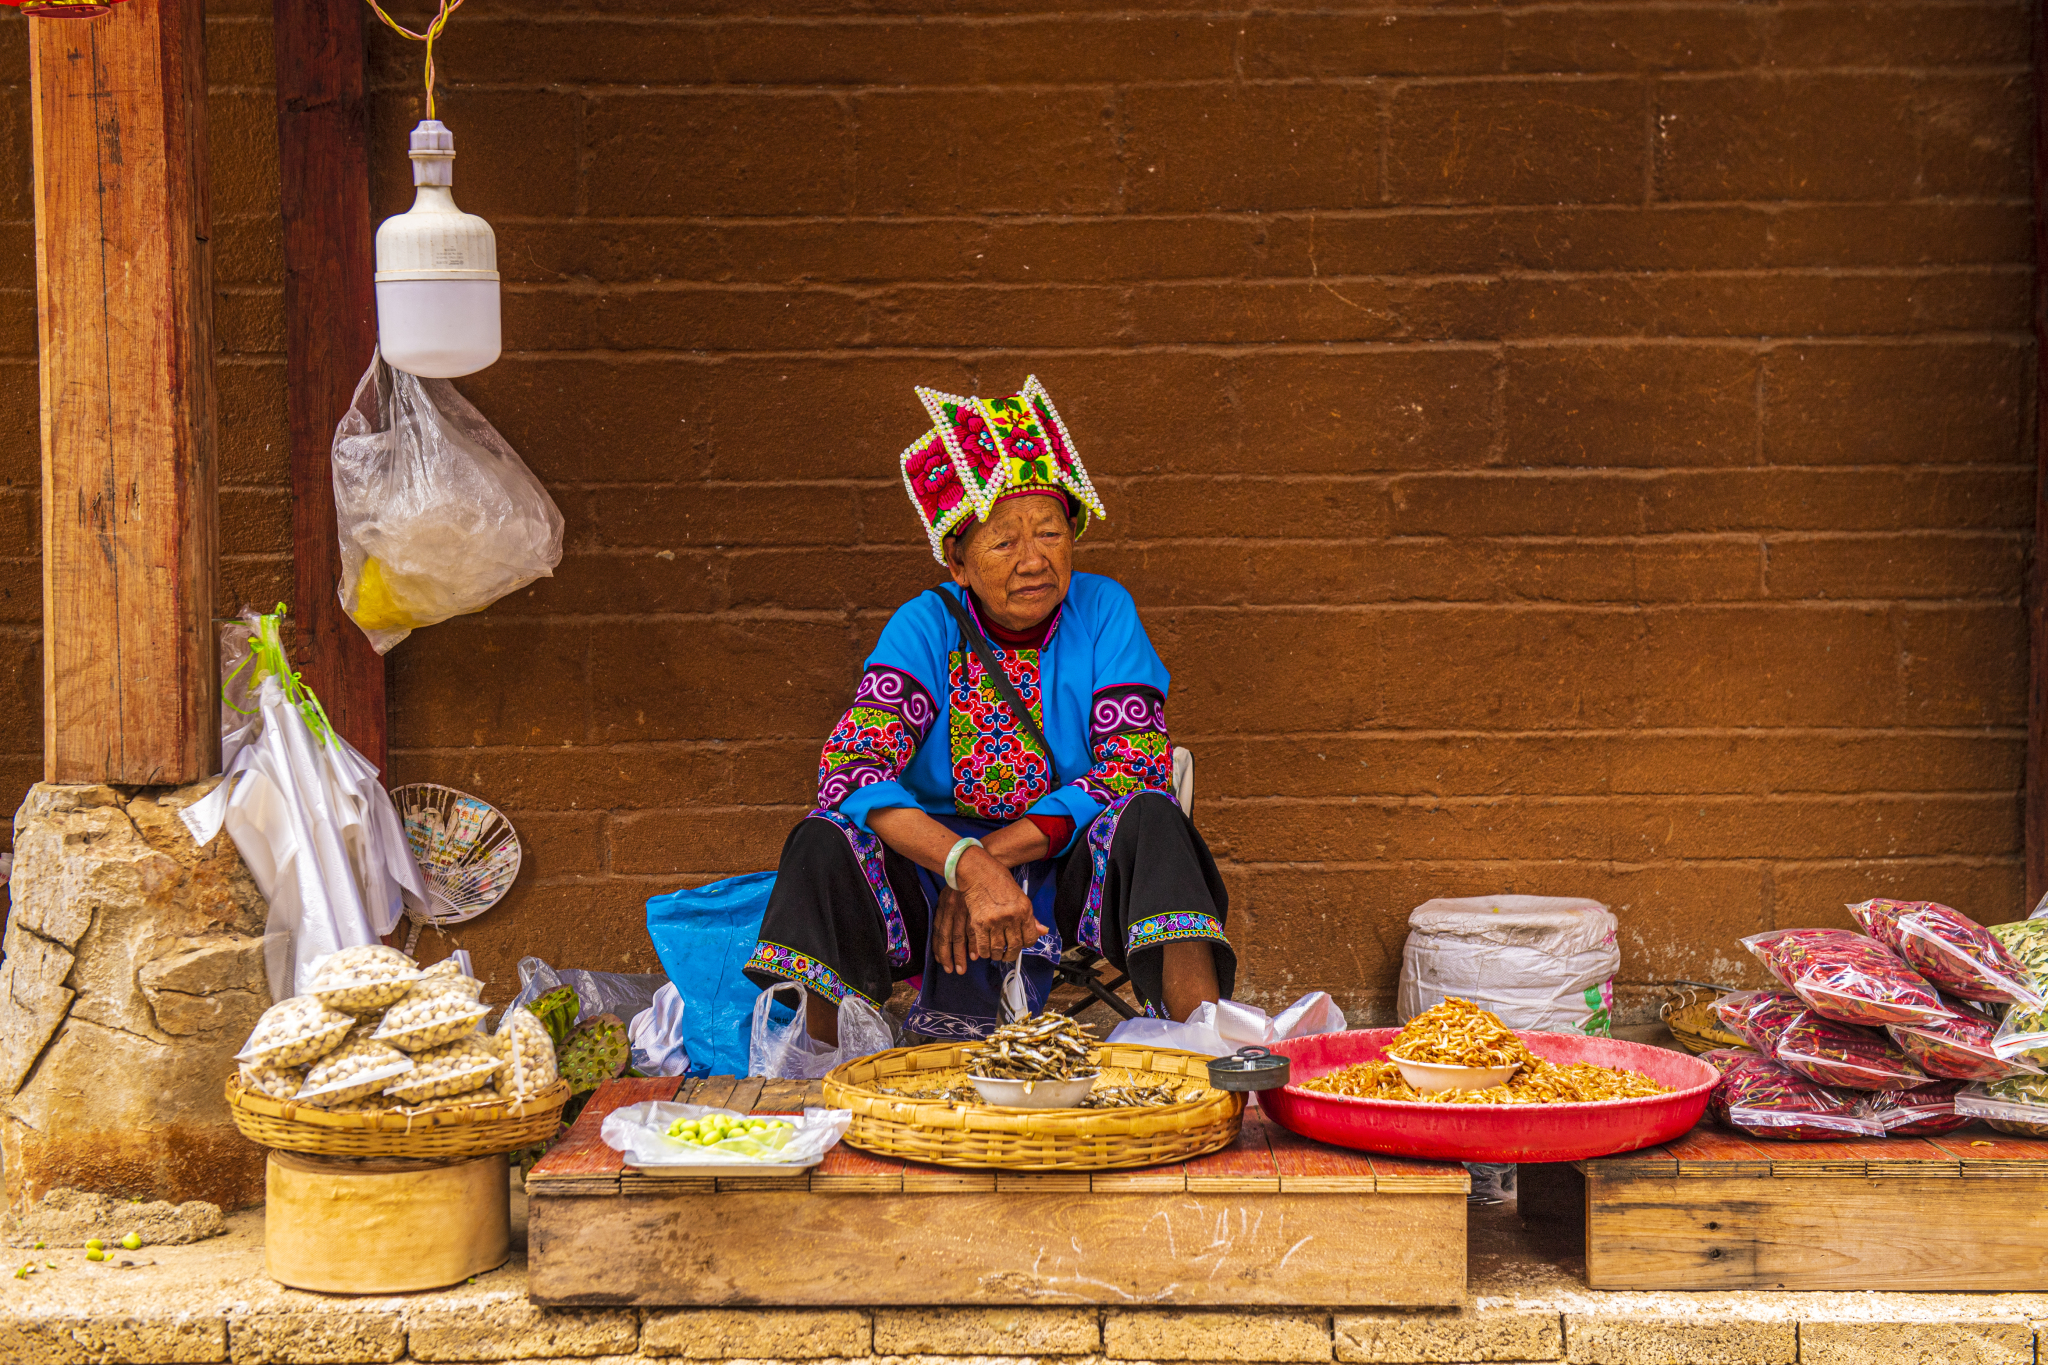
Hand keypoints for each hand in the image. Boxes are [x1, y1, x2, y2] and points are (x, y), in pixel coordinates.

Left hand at [933, 887, 970, 974]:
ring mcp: (965, 911)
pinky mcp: (977, 910)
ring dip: (960, 955)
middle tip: (950, 970)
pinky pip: (974, 931)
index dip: (938, 948)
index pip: (938, 931)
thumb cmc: (963, 882)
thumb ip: (946, 911)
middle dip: (947, 956)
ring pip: (960, 937)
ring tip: (962, 968)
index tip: (940, 960)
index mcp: (944, 907)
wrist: (976, 866)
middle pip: (947, 938)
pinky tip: (975, 955)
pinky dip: (974, 945)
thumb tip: (946, 931)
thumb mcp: (949, 894)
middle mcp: (952, 911)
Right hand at [950, 849, 1046, 969]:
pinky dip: (985, 952)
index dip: (1025, 945)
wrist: (978, 873)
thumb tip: (1043, 931)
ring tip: (996, 954)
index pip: (1030, 938)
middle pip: (1014, 946)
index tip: (1020, 945)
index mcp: (1024, 909)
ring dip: (997, 955)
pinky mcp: (979, 923)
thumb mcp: (1020, 897)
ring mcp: (994, 921)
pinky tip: (986, 951)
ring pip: (998, 949)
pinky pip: (983, 946)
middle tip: (1007, 954)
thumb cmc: (999, 882)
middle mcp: (1011, 917)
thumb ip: (1030, 918)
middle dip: (1011, 954)